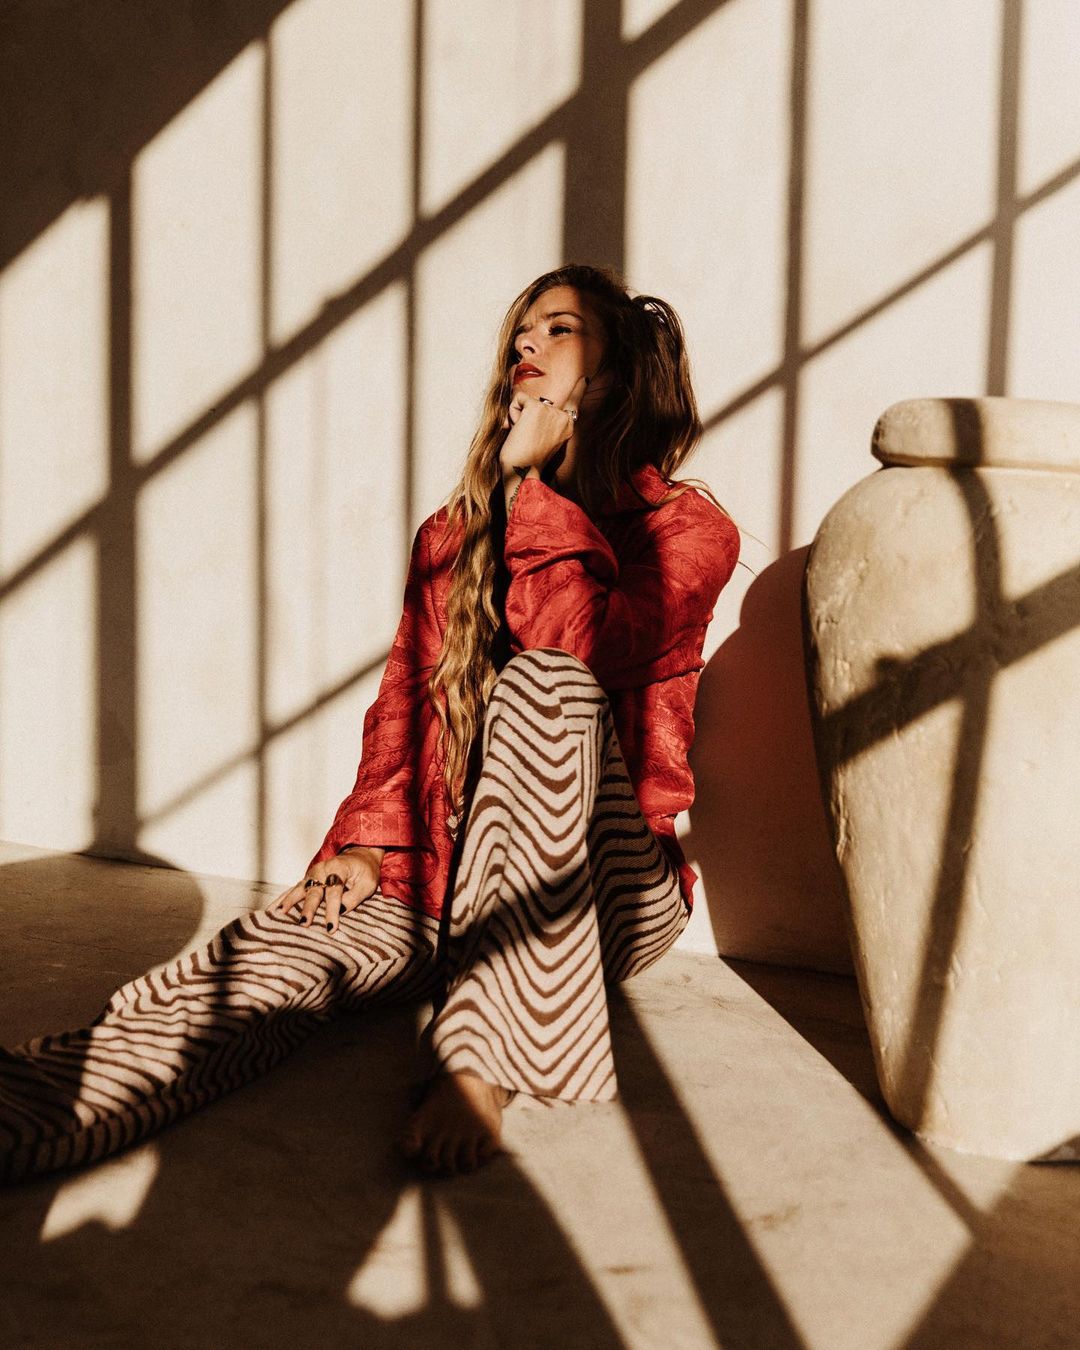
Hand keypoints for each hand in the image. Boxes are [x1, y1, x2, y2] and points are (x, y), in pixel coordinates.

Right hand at [267, 846, 383, 934]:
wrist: (358, 855)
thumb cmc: (365, 872)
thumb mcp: (368, 884)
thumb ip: (355, 897)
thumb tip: (340, 910)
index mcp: (339, 868)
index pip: (334, 891)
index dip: (332, 910)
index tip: (331, 928)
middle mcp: (323, 869)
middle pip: (314, 890)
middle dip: (308, 908)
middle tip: (303, 924)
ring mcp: (312, 874)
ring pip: (299, 889)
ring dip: (289, 902)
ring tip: (278, 914)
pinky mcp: (307, 879)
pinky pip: (293, 890)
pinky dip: (282, 899)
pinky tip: (272, 910)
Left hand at [499, 374, 588, 481]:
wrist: (523, 471)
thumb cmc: (528, 461)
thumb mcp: (543, 441)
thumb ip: (544, 424)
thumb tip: (526, 404)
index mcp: (568, 427)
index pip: (574, 403)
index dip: (579, 390)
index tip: (586, 378)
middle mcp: (563, 418)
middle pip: (539, 403)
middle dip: (528, 418)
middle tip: (528, 440)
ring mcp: (551, 412)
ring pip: (527, 402)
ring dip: (518, 418)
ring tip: (522, 437)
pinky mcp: (536, 408)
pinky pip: (518, 399)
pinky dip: (512, 413)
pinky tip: (517, 429)